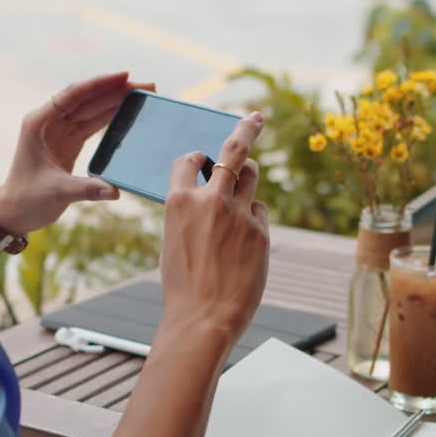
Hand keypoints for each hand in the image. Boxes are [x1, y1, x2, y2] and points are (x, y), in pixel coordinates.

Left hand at [0, 72, 153, 234]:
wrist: (15, 213)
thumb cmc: (27, 200)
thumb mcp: (56, 193)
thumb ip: (86, 189)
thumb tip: (114, 191)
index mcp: (39, 123)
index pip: (73, 95)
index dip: (100, 84)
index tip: (125, 76)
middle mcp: (49, 121)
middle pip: (87, 98)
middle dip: (116, 90)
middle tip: (147, 87)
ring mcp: (59, 130)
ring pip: (92, 109)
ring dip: (116, 101)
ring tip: (144, 95)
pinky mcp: (68, 141)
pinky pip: (92, 123)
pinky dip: (111, 117)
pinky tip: (129, 113)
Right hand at [158, 113, 269, 348]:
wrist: (203, 319)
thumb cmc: (183, 285)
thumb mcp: (175, 241)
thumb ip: (192, 212)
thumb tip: (212, 193)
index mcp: (179, 201)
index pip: (189, 160)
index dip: (197, 158)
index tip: (203, 159)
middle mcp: (211, 200)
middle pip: (233, 153)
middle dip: (246, 130)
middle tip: (257, 117)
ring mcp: (239, 215)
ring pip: (251, 177)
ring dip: (248, 176)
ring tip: (244, 183)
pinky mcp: (260, 232)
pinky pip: (259, 214)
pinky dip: (253, 221)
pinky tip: (243, 244)